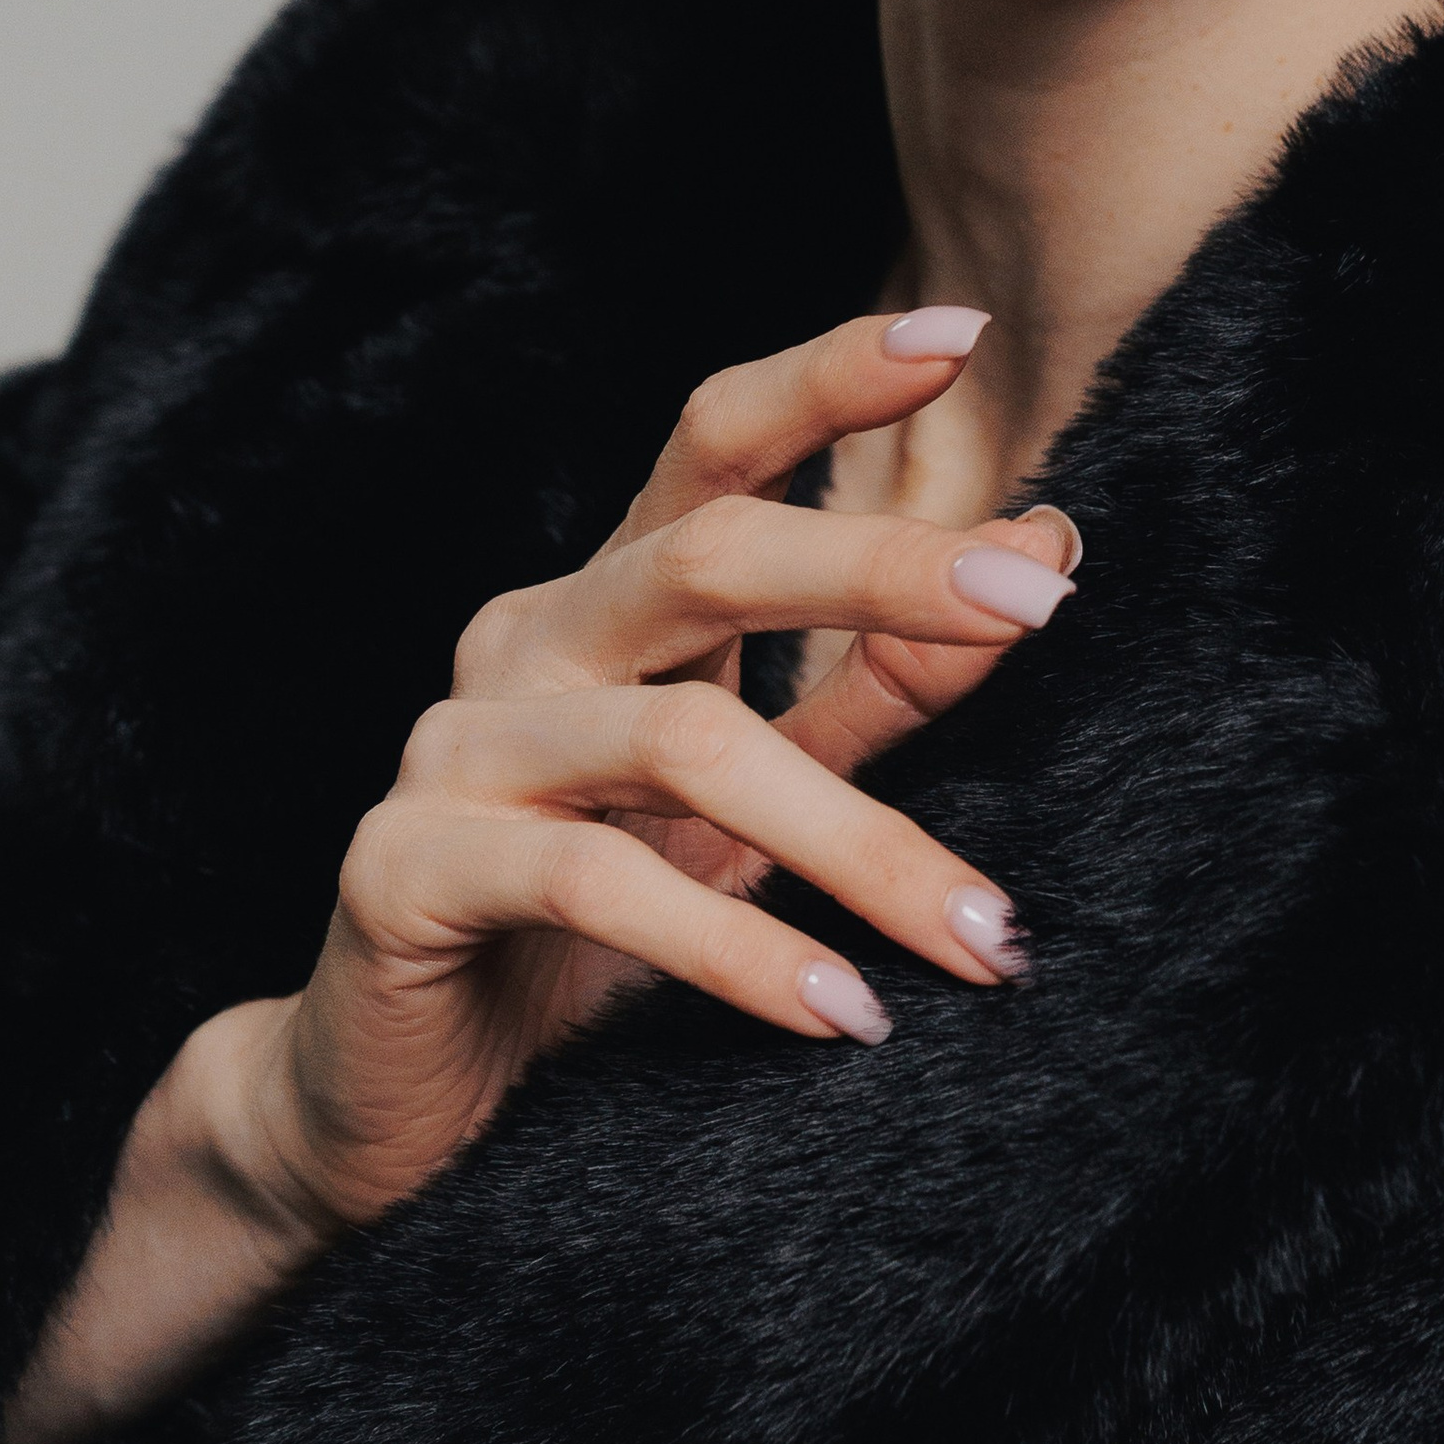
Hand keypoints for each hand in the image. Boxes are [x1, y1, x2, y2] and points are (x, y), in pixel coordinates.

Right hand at [201, 307, 1074, 1240]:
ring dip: (857, 843)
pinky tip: (842, 1013)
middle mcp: (529, 639)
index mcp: (609, 599)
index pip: (713, 445)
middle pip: (708, 552)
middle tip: (1039, 601)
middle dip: (882, 567)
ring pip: (681, 741)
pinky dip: (738, 949)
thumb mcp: (758, 803)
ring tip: (982, 935)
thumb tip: (1048, 546)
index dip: (826, 376)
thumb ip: (882, 681)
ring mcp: (455, 745)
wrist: (395, 1110)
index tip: (960, 333)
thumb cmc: (591, 939)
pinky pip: (594, 880)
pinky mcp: (404, 867)